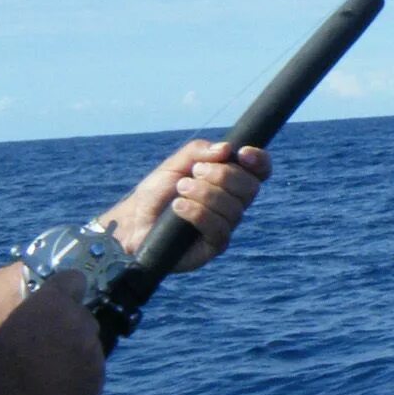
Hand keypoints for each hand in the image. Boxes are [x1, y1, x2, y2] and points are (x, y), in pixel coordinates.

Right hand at [0, 276, 105, 394]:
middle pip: (85, 317)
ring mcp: (92, 351)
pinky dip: (81, 377)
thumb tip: (59, 301)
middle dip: (73, 328)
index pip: (75, 279)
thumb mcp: (13, 322)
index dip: (69, 291)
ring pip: (91, 346)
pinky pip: (93, 372)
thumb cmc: (2, 363)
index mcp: (55, 301)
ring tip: (52, 369)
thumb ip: (40, 307)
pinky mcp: (97, 378)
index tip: (65, 300)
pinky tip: (60, 384)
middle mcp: (80, 321)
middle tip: (51, 346)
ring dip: (78, 353)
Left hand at [103, 140, 271, 273]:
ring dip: (205, 194)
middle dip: (223, 175)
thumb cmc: (156, 192)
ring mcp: (226, 225)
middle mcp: (233, 204)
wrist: (134, 221)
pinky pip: (219, 229)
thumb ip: (199, 151)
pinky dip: (198, 213)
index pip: (260, 171)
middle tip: (195, 173)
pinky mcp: (214, 246)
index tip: (243, 153)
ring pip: (234, 208)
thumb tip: (227, 149)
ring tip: (181, 189)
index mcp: (229, 181)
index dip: (259, 161)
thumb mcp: (175, 163)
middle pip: (250, 187)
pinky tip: (179, 207)